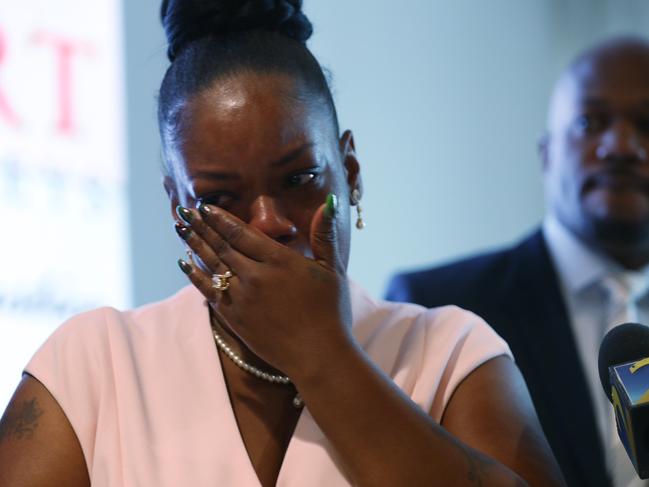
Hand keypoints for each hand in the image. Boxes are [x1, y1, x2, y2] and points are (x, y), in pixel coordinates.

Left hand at [175, 194, 352, 379]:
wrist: (317, 355)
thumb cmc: (330, 311)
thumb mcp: (332, 269)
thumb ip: (325, 235)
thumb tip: (330, 202)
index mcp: (279, 261)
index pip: (241, 233)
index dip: (221, 218)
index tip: (205, 207)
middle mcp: (256, 276)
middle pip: (222, 246)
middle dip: (202, 227)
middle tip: (185, 212)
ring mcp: (242, 298)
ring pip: (213, 266)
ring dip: (195, 245)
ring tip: (181, 229)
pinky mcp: (235, 319)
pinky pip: (209, 291)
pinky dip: (196, 275)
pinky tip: (185, 263)